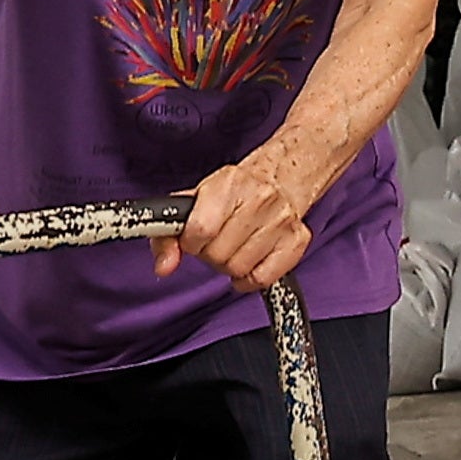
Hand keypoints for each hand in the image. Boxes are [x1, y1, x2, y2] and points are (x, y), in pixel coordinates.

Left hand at [161, 150, 316, 290]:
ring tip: (234, 247)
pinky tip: (247, 263)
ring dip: (230, 265)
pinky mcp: (296, 240)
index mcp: (229, 184)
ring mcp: (281, 221)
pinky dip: (249, 279)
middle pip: (219, 254)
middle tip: (216, 241)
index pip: (201, 229)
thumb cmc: (233, 193)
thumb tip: (164, 266)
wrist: (278, 179)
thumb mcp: (194, 202)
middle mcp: (260, 199)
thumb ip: (167, 235)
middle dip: (211, 254)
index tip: (194, 239)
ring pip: (239, 268)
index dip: (191, 242)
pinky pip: (262, 279)